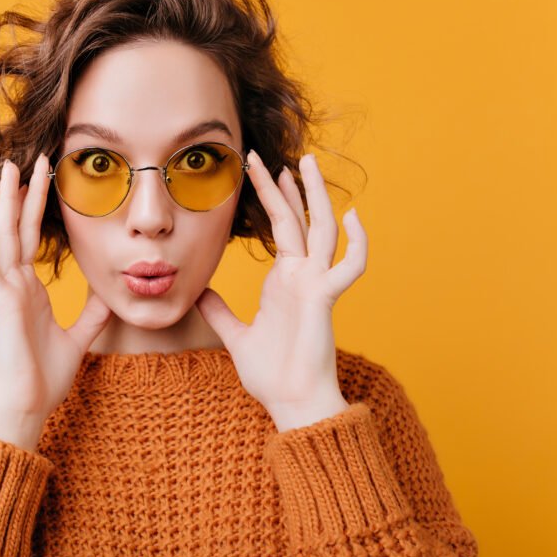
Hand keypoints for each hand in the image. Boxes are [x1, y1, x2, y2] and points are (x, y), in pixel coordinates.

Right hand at [0, 154, 112, 448]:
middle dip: (27, 193)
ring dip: (7, 202)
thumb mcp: (78, 339)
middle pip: (20, 228)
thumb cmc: (45, 378)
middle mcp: (15, 285)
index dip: (38, 208)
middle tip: (33, 158)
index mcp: (30, 291)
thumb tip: (108, 297)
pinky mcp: (1, 304)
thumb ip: (90, 316)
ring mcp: (5, 292)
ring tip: (10, 169)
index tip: (45, 179)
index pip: (33, 239)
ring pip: (5, 237)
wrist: (28, 406)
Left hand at [195, 149, 367, 431]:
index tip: (259, 170)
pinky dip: (357, 242)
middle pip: (297, 219)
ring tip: (306, 162)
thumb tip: (200, 294)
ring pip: (322, 230)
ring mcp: (316, 285)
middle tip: (267, 153)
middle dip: (284, 186)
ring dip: (316, 196)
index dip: (272, 198)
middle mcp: (303, 276)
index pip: (280, 228)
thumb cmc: (271, 374)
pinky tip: (355, 214)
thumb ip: (220, 313)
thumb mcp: (236, 336)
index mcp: (285, 281)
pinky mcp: (325, 300)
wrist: (290, 404)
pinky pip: (348, 267)